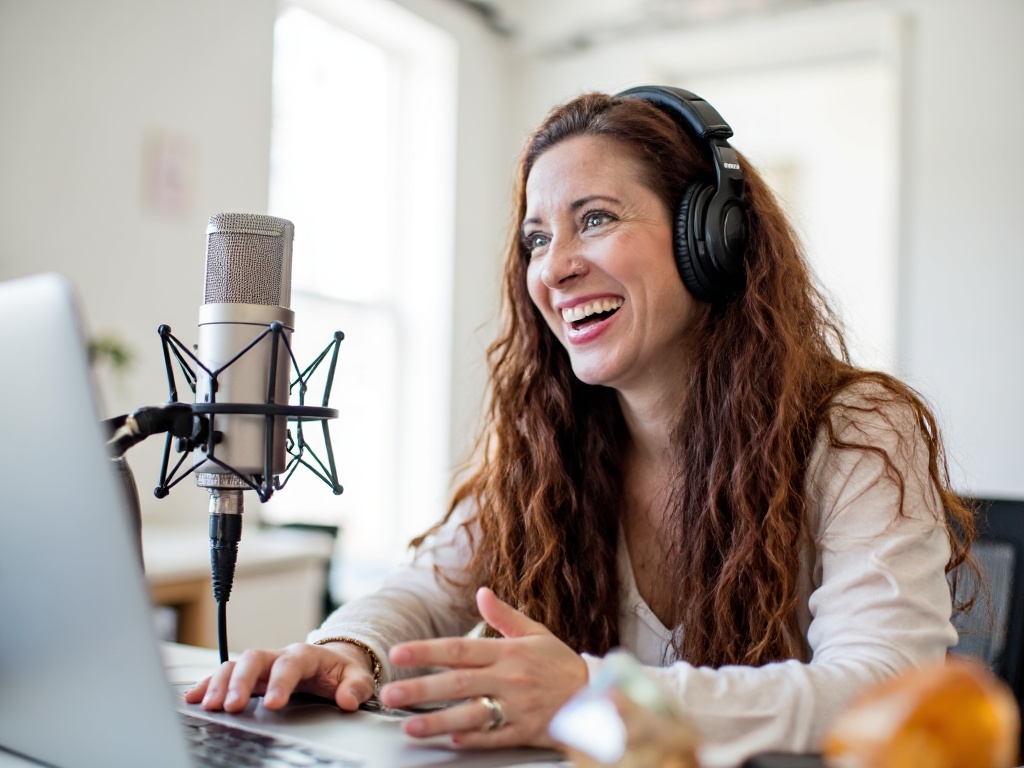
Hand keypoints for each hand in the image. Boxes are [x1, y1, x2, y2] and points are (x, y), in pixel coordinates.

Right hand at [183, 641, 375, 712]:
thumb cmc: (340, 671)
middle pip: (254, 659)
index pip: (289, 664)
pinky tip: (193, 698)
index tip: (273, 704)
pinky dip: (208, 684)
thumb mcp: (356, 677)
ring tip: (209, 705)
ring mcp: (261, 665)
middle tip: (232, 706)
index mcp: (305, 655)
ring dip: (220, 684)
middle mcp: (278, 656)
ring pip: (235, 665)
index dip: (280, 682)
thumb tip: (348, 700)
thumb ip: (356, 687)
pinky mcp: (249, 676)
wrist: (332, 662)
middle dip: (241, 682)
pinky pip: (225, 675)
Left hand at [379, 586, 587, 747]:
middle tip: (390, 693)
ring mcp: (517, 707)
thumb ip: (504, 616)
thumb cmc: (559, 664)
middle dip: (421, 688)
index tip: (398, 652)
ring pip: (472, 714)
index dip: (427, 650)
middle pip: (458, 682)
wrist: (595, 695)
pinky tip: (450, 741)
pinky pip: (495, 737)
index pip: (459, 649)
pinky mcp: (525, 731)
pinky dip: (473, 739)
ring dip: (438, 721)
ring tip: (409, 727)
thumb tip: (481, 593)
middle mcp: (509, 678)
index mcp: (508, 652)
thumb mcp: (535, 633)